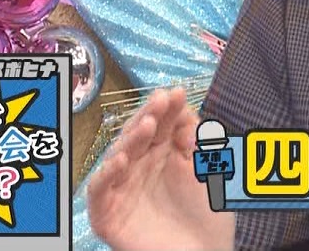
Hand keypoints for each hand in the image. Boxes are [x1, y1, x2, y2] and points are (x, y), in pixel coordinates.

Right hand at [87, 87, 234, 250]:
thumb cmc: (209, 216)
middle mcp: (139, 168)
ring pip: (117, 158)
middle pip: (137, 136)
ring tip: (147, 125)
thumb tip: (182, 103)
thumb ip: (195, 138)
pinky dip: (105, 175)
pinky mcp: (108, 216)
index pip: (160, 124)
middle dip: (149, 117)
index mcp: (162, 154)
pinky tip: (120, 160)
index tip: (176, 93)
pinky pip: (99, 193)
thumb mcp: (207, 170)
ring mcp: (122, 191)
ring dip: (130, 140)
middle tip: (161, 102)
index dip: (166, 108)